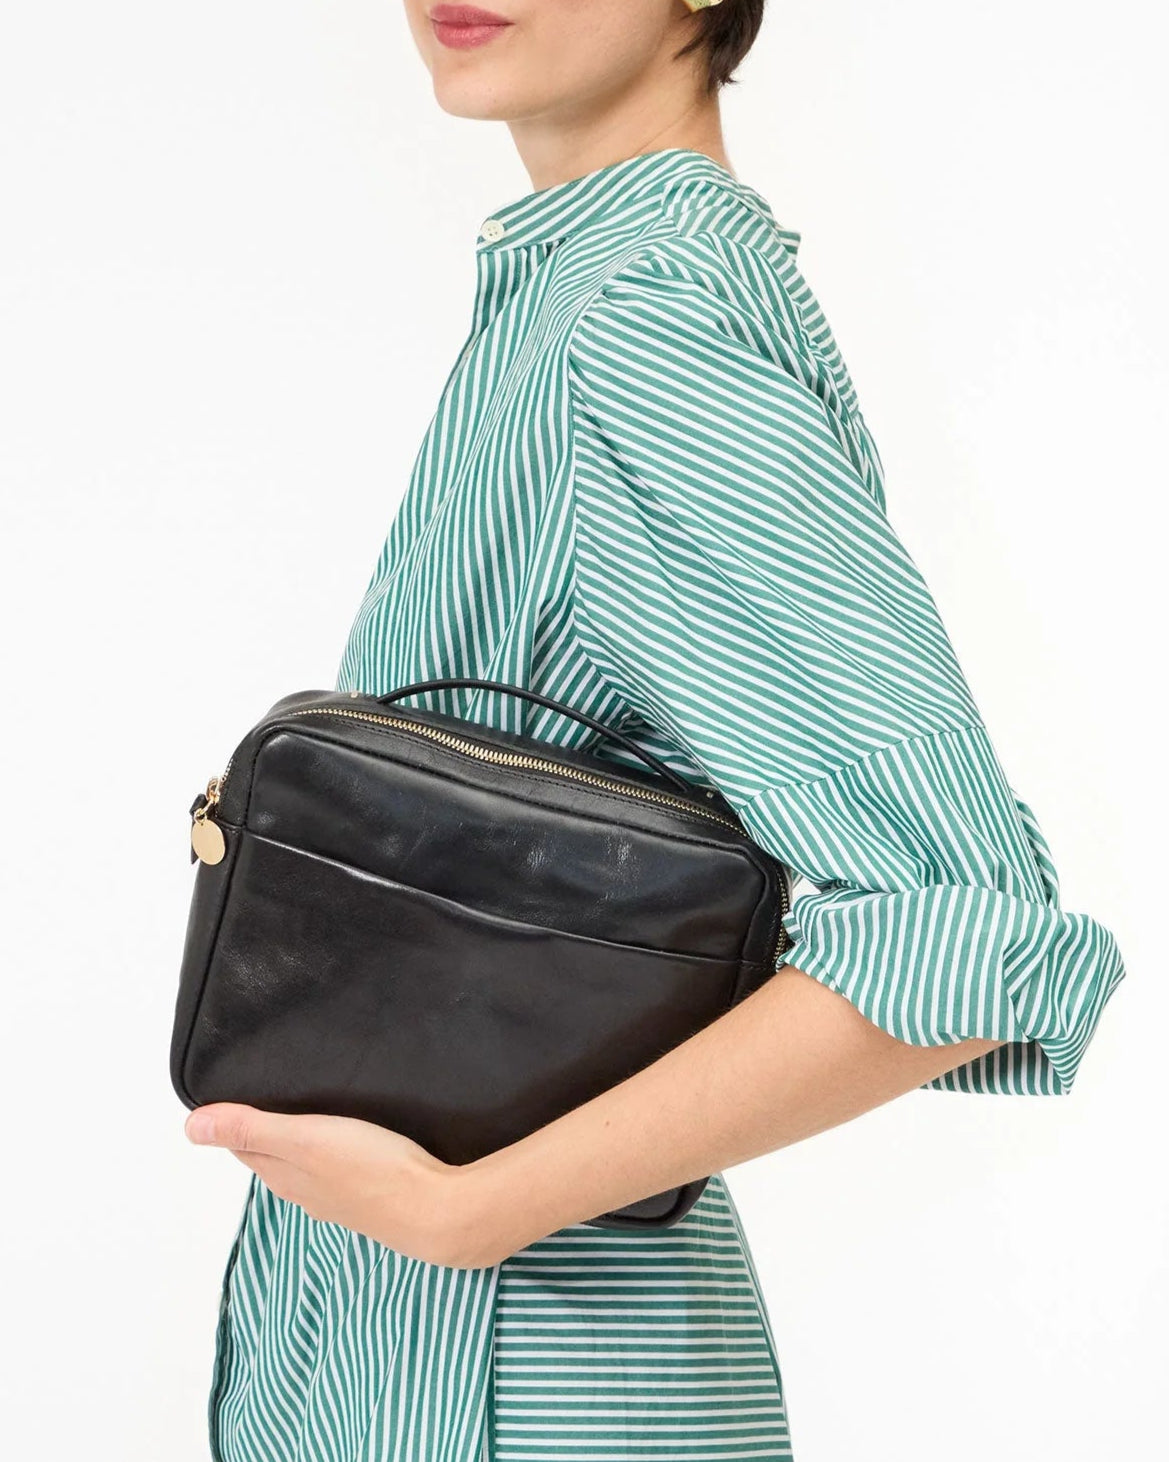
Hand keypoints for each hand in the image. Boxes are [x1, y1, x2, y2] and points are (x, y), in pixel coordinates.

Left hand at [183, 1103, 510, 1268]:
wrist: (438, 1213)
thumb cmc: (374, 1172)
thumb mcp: (305, 1139)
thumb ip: (252, 1128)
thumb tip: (190, 1127)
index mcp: (285, 1176)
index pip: (245, 1145)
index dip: (233, 1120)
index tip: (229, 1090)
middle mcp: (307, 1192)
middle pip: (273, 1157)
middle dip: (263, 1128)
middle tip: (263, 1089)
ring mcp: (342, 1198)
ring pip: (307, 1165)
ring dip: (299, 1141)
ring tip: (305, 1107)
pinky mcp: (373, 1196)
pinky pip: (339, 1171)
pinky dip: (333, 1152)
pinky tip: (349, 1139)